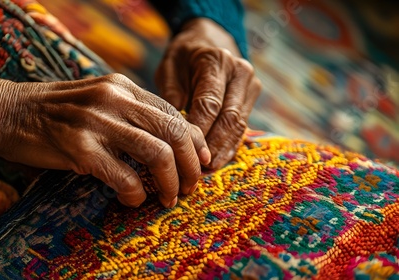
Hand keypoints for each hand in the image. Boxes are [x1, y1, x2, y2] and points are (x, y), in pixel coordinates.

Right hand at [0, 73, 210, 207]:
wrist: (5, 111)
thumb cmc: (53, 112)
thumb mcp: (97, 100)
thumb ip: (129, 113)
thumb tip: (166, 142)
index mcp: (122, 86)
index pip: (174, 113)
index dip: (195, 141)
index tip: (201, 163)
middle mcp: (115, 98)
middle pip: (175, 133)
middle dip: (191, 166)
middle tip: (188, 188)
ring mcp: (97, 121)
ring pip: (158, 154)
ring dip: (170, 183)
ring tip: (167, 198)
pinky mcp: (79, 147)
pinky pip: (124, 176)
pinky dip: (135, 193)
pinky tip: (131, 199)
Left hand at [155, 18, 260, 168]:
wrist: (210, 40)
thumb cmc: (183, 56)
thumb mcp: (169, 67)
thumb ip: (171, 94)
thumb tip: (174, 129)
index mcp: (216, 61)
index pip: (209, 103)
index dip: (199, 131)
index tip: (185, 153)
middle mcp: (239, 72)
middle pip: (229, 117)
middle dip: (212, 146)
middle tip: (196, 169)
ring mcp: (250, 84)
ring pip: (239, 125)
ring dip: (223, 150)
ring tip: (206, 170)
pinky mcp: (253, 97)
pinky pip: (242, 126)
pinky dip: (230, 145)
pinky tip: (217, 162)